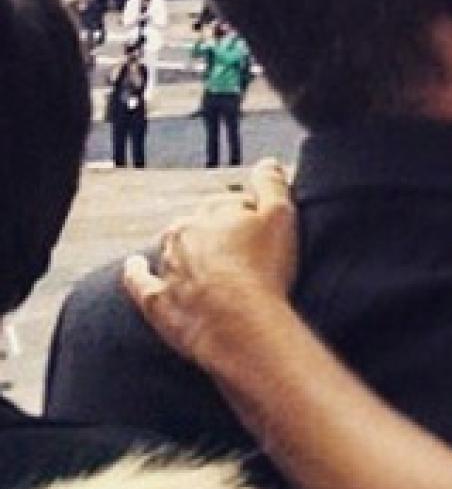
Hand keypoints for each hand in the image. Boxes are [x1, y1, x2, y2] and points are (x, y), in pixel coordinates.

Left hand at [123, 159, 298, 367]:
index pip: (233, 205)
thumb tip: (266, 163)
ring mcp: (167, 268)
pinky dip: (136, 272)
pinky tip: (134, 266)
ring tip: (213, 267)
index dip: (253, 219)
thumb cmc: (264, 269)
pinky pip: (139, 281)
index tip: (267, 234)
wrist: (239, 324)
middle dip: (220, 235)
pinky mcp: (157, 301)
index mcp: (211, 212)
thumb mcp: (281, 215)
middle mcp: (182, 234)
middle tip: (248, 255)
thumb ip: (272, 183)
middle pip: (202, 226)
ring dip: (189, 254)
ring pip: (174, 251)